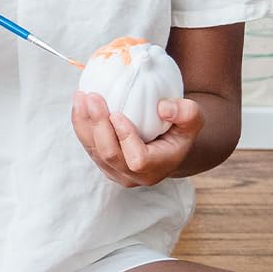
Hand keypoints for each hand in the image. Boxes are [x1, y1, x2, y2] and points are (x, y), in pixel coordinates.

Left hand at [72, 91, 202, 187]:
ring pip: (93, 149)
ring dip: (84, 122)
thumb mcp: (192, 120)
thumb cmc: (180, 130)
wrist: (166, 146)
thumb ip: (186, 113)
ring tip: (81, 96)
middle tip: (93, 97)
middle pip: (109, 154)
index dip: (126, 138)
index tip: (117, 114)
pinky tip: (80, 104)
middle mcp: (133, 175)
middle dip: (98, 124)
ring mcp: (114, 171)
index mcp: (157, 167)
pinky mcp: (102, 163)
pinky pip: (87, 145)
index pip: (137, 159)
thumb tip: (163, 108)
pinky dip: (81, 124)